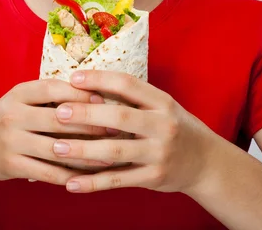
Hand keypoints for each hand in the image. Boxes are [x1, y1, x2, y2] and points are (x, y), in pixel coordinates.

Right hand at [0, 79, 115, 185]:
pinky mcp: (11, 165)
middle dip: (91, 124)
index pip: (54, 88)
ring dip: (87, 154)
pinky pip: (47, 172)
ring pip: (57, 148)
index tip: (104, 98)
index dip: (80, 93)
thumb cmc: (5, 119)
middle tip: (116, 128)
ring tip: (110, 156)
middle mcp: (13, 115)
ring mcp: (11, 141)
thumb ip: (48, 96)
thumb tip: (93, 92)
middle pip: (59, 118)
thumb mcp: (20, 100)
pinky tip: (88, 176)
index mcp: (18, 93)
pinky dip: (69, 175)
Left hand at [51, 70, 217, 193]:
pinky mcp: (154, 177)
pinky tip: (71, 183)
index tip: (73, 78)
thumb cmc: (173, 126)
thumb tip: (88, 85)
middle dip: (86, 114)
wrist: (205, 161)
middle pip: (119, 116)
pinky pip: (119, 180)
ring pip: (115, 151)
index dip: (99, 79)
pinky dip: (93, 183)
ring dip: (83, 150)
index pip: (127, 84)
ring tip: (56, 148)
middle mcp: (163, 125)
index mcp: (162, 101)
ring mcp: (159, 152)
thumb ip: (132, 98)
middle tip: (58, 112)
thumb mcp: (161, 105)